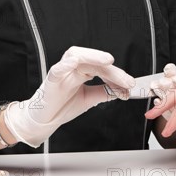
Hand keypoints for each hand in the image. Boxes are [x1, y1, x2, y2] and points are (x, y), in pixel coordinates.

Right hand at [4, 46, 134, 146]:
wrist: (45, 120)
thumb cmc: (63, 105)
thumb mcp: (90, 98)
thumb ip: (105, 92)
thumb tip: (123, 90)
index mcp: (82, 70)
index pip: (102, 67)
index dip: (117, 74)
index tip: (130, 84)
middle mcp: (72, 68)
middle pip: (93, 61)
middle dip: (111, 70)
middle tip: (126, 80)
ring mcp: (62, 72)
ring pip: (76, 55)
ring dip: (92, 56)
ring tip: (107, 61)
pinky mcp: (51, 80)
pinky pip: (58, 69)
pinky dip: (66, 64)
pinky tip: (76, 62)